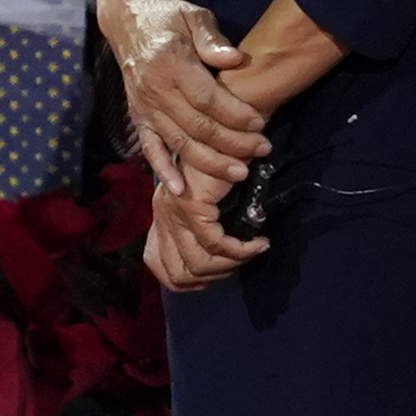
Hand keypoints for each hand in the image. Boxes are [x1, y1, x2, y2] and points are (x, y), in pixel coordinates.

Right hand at [111, 0, 267, 206]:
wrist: (128, 20)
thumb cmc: (169, 18)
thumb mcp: (193, 16)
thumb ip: (212, 39)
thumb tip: (235, 59)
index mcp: (170, 62)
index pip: (206, 97)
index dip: (234, 114)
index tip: (261, 124)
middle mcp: (155, 89)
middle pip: (196, 126)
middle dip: (231, 143)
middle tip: (262, 151)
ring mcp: (145, 107)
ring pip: (179, 142)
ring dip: (209, 162)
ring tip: (239, 173)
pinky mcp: (138, 118)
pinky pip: (150, 148)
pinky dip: (162, 171)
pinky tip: (180, 190)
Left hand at [144, 178, 263, 295]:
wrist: (226, 134)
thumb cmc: (224, 166)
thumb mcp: (206, 201)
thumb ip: (201, 226)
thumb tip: (216, 259)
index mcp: (161, 217)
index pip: (157, 265)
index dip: (184, 282)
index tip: (213, 279)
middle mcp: (162, 217)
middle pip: (176, 274)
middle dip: (212, 278)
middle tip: (238, 265)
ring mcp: (174, 213)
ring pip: (198, 264)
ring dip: (229, 265)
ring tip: (251, 252)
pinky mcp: (192, 207)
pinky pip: (215, 244)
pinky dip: (240, 250)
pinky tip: (258, 244)